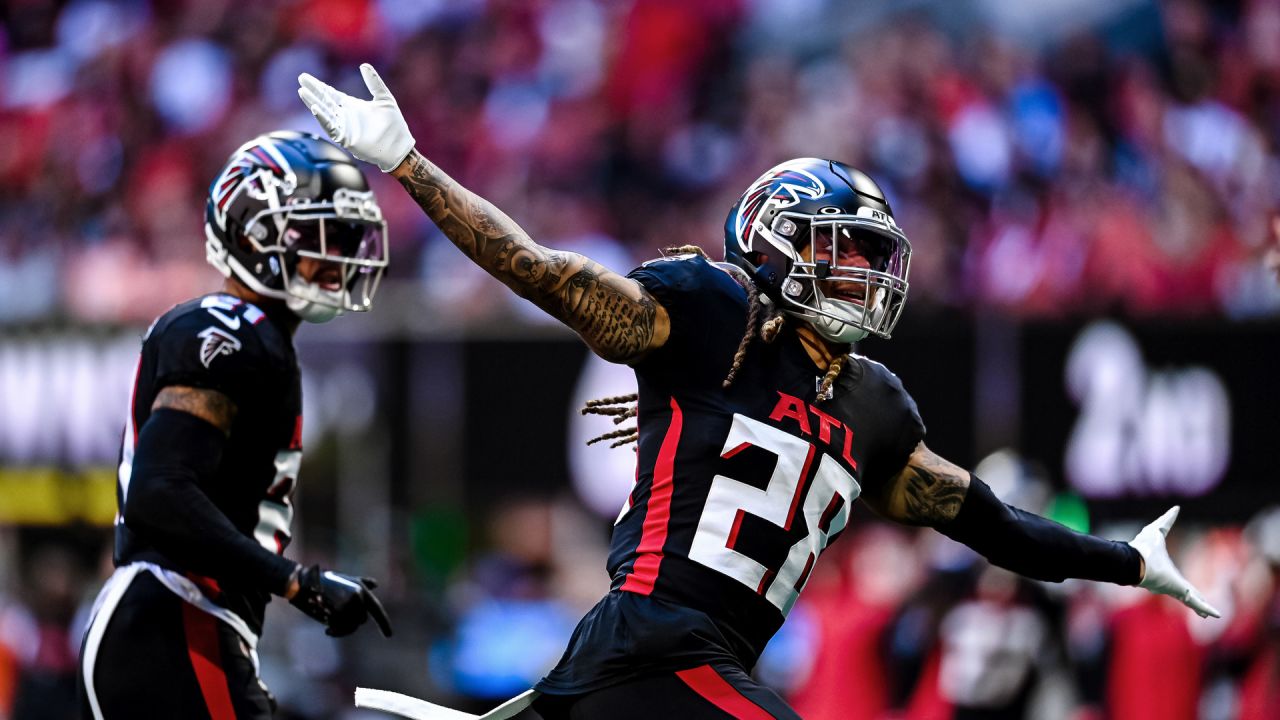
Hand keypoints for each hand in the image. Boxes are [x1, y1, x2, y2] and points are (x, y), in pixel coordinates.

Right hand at [289, 564, 392, 636]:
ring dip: (341, 629)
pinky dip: (335, 632)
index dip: (384, 623)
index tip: (389, 635)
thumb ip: (361, 583)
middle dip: (350, 623)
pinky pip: (341, 629)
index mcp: (361, 589)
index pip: (376, 609)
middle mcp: (357, 596)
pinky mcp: (337, 611)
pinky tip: (327, 630)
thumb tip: (376, 584)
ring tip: (330, 625)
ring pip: (352, 626)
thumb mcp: (345, 580)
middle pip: (361, 620)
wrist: (304, 583)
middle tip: (335, 620)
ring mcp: (348, 604)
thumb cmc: (324, 582)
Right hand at [298, 64, 414, 171]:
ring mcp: (344, 127)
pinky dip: (323, 119)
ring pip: (324, 113)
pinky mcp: (345, 138)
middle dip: (312, 91)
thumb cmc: (394, 125)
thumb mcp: (384, 98)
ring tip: (303, 92)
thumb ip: (374, 82)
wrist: (399, 147)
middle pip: (324, 101)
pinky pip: (331, 128)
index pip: (330, 94)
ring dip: (313, 103)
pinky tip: (316, 109)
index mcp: (352, 106)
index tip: (305, 77)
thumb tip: (364, 65)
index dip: (318, 86)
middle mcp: (345, 116)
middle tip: (301, 79)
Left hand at [1128, 506, 1219, 617]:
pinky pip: (1195, 602)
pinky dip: (1205, 607)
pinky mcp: (1179, 591)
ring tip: (1210, 614)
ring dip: (1201, 607)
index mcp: (1166, 572)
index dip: (1185, 586)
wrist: (1134, 562)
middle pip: (1186, 594)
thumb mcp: (1157, 530)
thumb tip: (1176, 508)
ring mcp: (1175, 589)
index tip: (1191, 592)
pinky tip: (1216, 615)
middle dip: (1195, 601)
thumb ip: (1166, 520)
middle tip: (1202, 611)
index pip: (1178, 580)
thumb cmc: (1143, 547)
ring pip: (1191, 601)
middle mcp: (1170, 583)